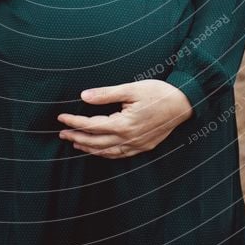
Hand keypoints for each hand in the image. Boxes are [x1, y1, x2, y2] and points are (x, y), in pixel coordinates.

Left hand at [57, 79, 193, 157]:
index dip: (74, 121)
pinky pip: (120, 155)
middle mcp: (129, 139)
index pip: (92, 125)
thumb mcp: (132, 88)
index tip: (61, 118)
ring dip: (89, 148)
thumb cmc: (158, 92)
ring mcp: (137, 145)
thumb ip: (107, 94)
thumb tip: (84, 96)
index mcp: (124, 124)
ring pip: (107, 152)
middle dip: (77, 137)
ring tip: (75, 143)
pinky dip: (105, 154)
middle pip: (96, 141)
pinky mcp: (144, 147)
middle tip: (62, 133)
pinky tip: (99, 150)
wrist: (184, 103)